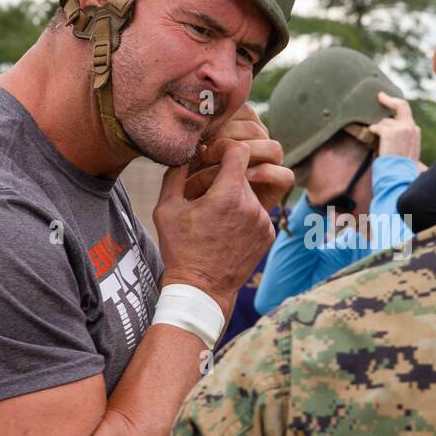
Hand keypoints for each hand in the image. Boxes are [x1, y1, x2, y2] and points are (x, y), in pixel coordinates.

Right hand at [154, 140, 274, 317]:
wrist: (202, 289)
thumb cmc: (180, 249)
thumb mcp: (166, 209)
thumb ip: (175, 174)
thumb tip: (185, 151)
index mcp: (228, 195)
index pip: (239, 150)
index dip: (224, 147)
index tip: (212, 155)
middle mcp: (252, 205)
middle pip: (243, 173)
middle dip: (225, 176)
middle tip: (205, 192)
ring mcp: (264, 221)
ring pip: (251, 192)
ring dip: (234, 196)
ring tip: (214, 216)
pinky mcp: (269, 234)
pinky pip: (258, 211)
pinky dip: (243, 214)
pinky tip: (226, 230)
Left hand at [185, 103, 292, 211]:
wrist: (211, 227)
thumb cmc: (196, 193)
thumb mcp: (190, 165)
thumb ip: (194, 147)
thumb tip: (188, 131)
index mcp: (242, 132)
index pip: (242, 111)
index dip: (223, 118)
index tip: (199, 133)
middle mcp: (260, 145)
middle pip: (255, 129)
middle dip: (228, 137)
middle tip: (204, 153)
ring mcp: (271, 165)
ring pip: (273, 148)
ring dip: (248, 153)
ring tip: (222, 167)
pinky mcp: (278, 187)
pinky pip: (285, 175)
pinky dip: (265, 173)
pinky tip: (244, 178)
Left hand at [369, 92, 420, 159]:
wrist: (400, 173)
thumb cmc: (401, 165)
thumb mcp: (407, 148)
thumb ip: (403, 135)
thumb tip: (389, 125)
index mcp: (415, 131)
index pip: (406, 113)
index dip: (397, 105)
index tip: (388, 100)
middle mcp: (411, 127)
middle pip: (401, 105)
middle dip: (390, 99)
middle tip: (380, 96)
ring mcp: (401, 128)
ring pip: (385, 121)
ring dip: (379, 130)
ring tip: (381, 143)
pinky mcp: (390, 132)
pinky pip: (377, 127)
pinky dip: (373, 131)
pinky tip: (374, 137)